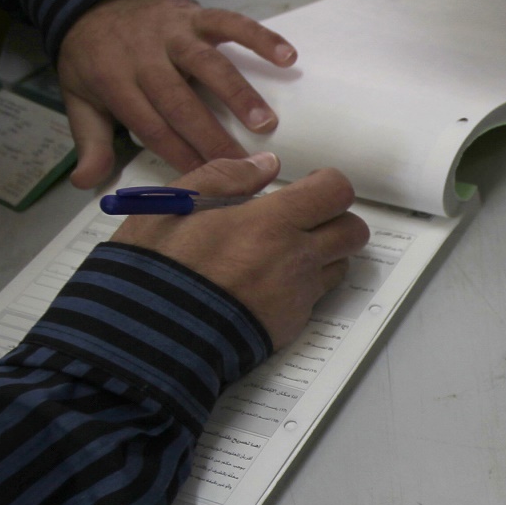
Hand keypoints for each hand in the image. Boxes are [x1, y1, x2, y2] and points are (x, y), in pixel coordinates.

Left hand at [59, 0, 297, 188]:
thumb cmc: (94, 56)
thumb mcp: (80, 99)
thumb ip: (89, 142)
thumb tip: (85, 183)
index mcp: (116, 82)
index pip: (152, 127)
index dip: (179, 155)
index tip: (206, 182)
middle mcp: (146, 56)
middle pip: (181, 101)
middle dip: (212, 136)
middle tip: (243, 167)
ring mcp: (174, 33)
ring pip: (208, 63)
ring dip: (238, 92)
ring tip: (266, 122)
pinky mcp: (195, 14)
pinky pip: (230, 23)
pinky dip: (260, 37)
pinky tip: (287, 57)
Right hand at [111, 154, 368, 348]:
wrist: (152, 338)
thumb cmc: (158, 268)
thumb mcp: (176, 203)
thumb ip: (226, 176)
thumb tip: (266, 166)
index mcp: (271, 223)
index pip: (336, 192)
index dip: (328, 184)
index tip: (310, 186)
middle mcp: (295, 260)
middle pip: (353, 232)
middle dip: (336, 219)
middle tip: (306, 219)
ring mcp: (296, 297)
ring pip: (338, 267)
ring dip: (322, 255)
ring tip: (283, 252)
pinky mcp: (288, 327)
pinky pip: (312, 300)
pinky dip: (299, 288)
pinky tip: (265, 285)